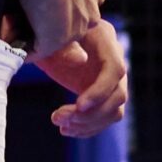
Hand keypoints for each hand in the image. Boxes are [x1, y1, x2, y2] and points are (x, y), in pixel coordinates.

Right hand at [14, 0, 126, 58]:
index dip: (60, 5)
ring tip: (13, 23)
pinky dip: (23, 47)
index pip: (82, 8)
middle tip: (25, 11)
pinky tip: (9, 36)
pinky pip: (38, 50)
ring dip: (34, 36)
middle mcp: (90, 14)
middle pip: (68, 28)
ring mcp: (74, 29)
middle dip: (48, 25)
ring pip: (53, 41)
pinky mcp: (55, 40)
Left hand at [32, 19, 127, 137]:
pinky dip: (87, 128)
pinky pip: (104, 117)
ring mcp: (110, 79)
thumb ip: (65, 47)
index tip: (79, 105)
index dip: (101, 90)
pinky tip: (66, 129)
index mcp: (104, 38)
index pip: (115, 69)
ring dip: (89, 124)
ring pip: (114, 110)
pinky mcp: (101, 94)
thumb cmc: (45, 32)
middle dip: (92, 113)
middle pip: (118, 94)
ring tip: (61, 125)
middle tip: (61, 118)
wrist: (43, 36)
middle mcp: (113, 59)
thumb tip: (80, 60)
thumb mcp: (51, 36)